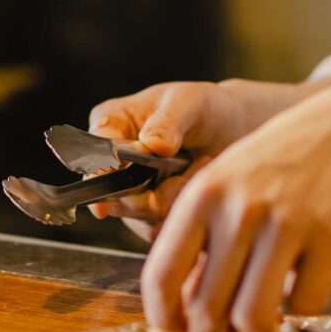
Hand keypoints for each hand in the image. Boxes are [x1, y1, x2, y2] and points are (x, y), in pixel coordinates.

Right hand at [82, 81, 256, 239]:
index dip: (102, 167)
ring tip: (198, 168)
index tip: (120, 170)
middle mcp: (113, 162)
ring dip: (172, 200)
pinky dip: (183, 212)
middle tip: (181, 177)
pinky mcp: (151, 215)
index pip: (95, 151)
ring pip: (138, 216)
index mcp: (111, 124)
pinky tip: (198, 183)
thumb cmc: (205, 108)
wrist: (235, 132)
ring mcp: (131, 191)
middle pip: (112, 194)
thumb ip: (169, 121)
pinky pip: (159, 229)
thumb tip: (151, 144)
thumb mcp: (189, 102)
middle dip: (149, 193)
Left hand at [140, 81, 330, 331]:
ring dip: (256, 329)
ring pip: (253, 318)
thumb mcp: (226, 186)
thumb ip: (201, 241)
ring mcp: (287, 223)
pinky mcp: (330, 238)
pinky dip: (303, 306)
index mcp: (202, 196)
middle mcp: (239, 209)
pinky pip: (305, 306)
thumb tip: (183, 314)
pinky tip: (304, 281)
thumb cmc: (279, 165)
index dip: (163, 319)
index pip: (161, 276)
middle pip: (206, 309)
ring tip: (264, 313)